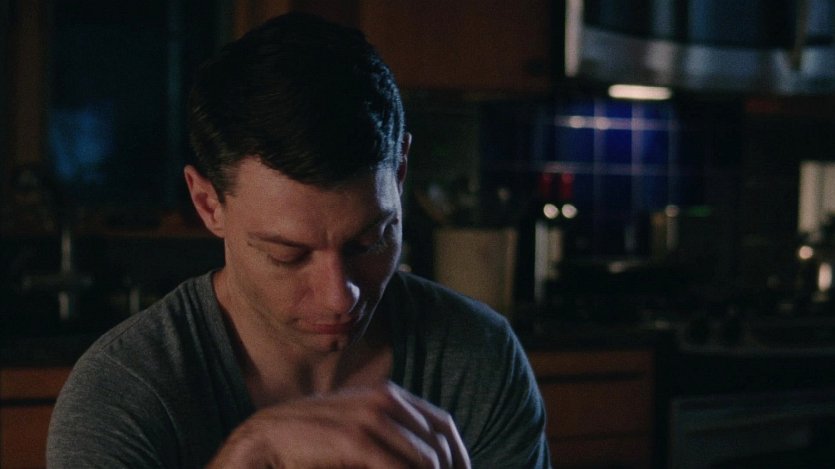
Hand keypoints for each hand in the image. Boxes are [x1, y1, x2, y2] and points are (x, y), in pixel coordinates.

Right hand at [207, 382, 470, 468]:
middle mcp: (386, 401)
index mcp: (389, 396)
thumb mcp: (356, 430)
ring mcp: (371, 418)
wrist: (266, 439)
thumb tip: (427, 461)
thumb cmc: (312, 441)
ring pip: (426, 460)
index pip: (443, 426)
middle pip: (440, 444)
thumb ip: (388, 438)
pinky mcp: (356, 439)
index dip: (459, 456)